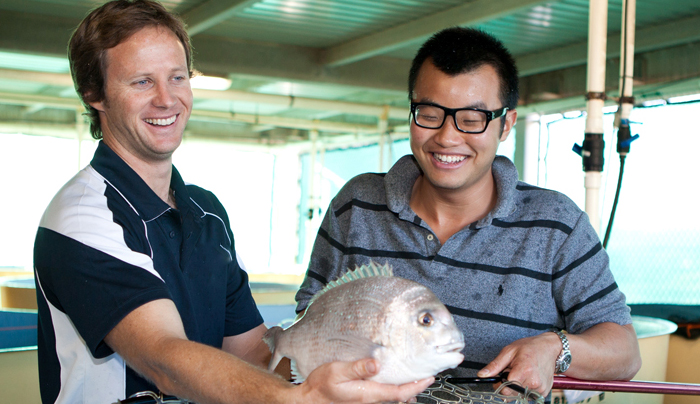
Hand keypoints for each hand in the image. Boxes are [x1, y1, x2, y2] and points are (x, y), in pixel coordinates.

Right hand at [294, 359, 433, 403]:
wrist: (308, 401)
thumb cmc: (321, 387)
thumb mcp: (337, 372)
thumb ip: (357, 368)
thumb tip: (376, 363)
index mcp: (368, 394)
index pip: (400, 392)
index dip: (417, 386)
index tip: (429, 378)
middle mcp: (371, 400)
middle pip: (400, 397)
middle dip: (415, 387)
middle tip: (427, 374)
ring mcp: (367, 402)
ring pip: (393, 398)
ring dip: (406, 389)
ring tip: (415, 376)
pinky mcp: (363, 400)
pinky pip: (384, 396)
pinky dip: (395, 390)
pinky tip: (394, 380)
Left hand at [477, 332, 560, 395]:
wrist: (549, 348)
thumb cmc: (529, 347)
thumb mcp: (509, 351)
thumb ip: (495, 365)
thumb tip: (482, 375)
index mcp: (524, 370)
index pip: (505, 389)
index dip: (499, 384)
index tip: (501, 376)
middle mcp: (533, 382)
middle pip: (512, 393)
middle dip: (508, 384)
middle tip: (513, 371)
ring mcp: (540, 388)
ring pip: (519, 395)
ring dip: (517, 386)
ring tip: (522, 372)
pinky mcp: (544, 392)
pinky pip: (528, 395)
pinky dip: (525, 388)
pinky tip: (528, 377)